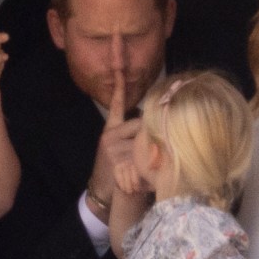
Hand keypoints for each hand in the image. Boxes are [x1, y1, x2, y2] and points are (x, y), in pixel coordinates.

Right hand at [90, 68, 144, 210]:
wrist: (105, 192)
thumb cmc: (119, 170)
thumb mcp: (120, 149)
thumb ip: (132, 135)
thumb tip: (153, 123)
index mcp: (110, 128)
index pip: (116, 103)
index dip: (120, 85)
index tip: (120, 65)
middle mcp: (109, 133)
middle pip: (141, 122)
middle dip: (151, 135)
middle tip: (152, 152)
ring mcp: (112, 145)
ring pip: (144, 138)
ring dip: (152, 151)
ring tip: (148, 166)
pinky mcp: (117, 157)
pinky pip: (141, 152)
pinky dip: (148, 161)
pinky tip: (143, 169)